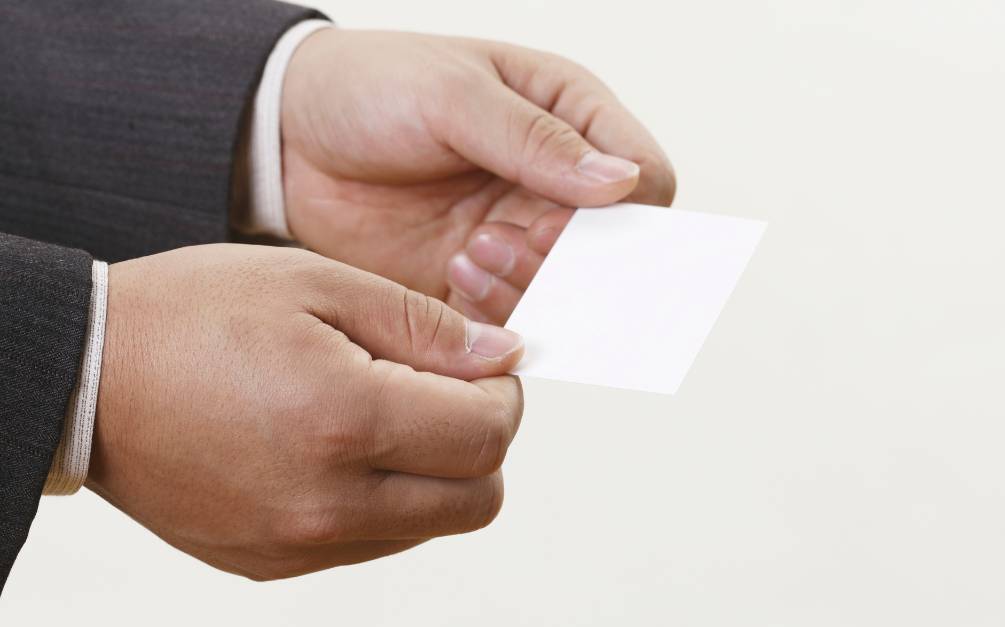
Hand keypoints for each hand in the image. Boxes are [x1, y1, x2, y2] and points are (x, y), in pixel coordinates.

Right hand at [89, 244, 523, 579]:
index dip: (502, 394)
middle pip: (478, 499)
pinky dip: (383, 500)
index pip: (487, 437)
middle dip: (482, 441)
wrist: (83, 376)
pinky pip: (371, 543)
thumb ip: (425, 326)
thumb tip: (501, 356)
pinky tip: (341, 447)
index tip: (481, 366)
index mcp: (345, 421)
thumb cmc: (189, 318)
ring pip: (430, 526)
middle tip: (445, 391)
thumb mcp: (318, 283)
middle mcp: (328, 501)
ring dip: (435, 473)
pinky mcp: (272, 563)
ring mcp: (299, 543)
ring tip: (381, 412)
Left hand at [279, 29, 675, 323]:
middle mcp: (556, 183)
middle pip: (615, 249)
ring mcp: (520, 235)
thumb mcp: (453, 96)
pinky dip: (498, 312)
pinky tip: (454, 275)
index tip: (559, 218)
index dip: (622, 215)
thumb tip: (621, 182)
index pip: (646, 181)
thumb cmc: (369, 90)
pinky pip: (519, 320)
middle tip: (505, 239)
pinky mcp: (482, 282)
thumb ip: (537, 141)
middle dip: (569, 258)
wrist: (285, 141)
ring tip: (471, 253)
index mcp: (570, 117)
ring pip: (572, 293)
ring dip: (531, 285)